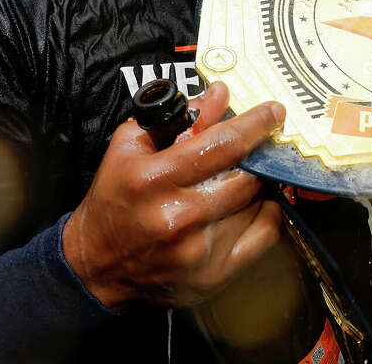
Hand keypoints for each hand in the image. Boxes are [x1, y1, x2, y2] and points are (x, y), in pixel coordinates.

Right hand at [63, 82, 284, 309]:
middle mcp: (178, 217)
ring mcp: (198, 251)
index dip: (256, 124)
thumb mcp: (133, 148)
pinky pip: (265, 234)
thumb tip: (220, 95)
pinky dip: (265, 214)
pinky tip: (248, 207)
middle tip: (252, 152)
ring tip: (236, 182)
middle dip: (254, 159)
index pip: (223, 144)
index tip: (274, 112)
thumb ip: (180, 118)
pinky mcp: (213, 276)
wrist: (97, 266)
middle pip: (246, 176)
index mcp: (154, 179)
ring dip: (255, 188)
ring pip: (257, 204)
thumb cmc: (117, 200)